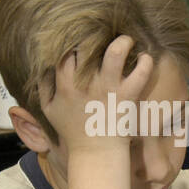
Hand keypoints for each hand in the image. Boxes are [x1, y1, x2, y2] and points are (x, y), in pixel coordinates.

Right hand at [41, 35, 153, 154]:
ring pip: (116, 52)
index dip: (73, 43)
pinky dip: (145, 62)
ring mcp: (108, 88)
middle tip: (104, 35)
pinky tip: (144, 58)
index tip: (81, 41)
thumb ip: (44, 88)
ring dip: (123, 42)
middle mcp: (86, 83)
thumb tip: (43, 67)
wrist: (95, 153)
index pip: (66, 53)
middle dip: (95, 36)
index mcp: (66, 85)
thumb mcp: (50, 111)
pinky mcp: (127, 96)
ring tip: (127, 40)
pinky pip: (141, 73)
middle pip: (87, 46)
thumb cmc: (72, 132)